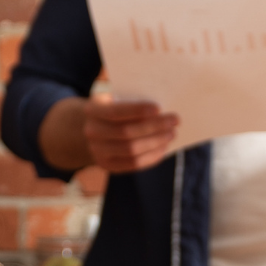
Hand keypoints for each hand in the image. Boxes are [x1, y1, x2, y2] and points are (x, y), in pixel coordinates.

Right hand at [39, 94, 180, 173]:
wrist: (91, 129)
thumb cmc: (111, 109)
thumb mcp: (114, 100)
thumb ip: (131, 102)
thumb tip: (161, 110)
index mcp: (92, 111)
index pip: (116, 112)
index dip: (137, 111)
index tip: (159, 108)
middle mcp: (91, 132)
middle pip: (126, 133)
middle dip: (154, 127)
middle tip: (174, 120)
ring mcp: (97, 151)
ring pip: (131, 150)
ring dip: (155, 142)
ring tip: (171, 134)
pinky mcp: (107, 165)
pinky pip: (133, 164)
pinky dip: (151, 157)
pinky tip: (163, 148)